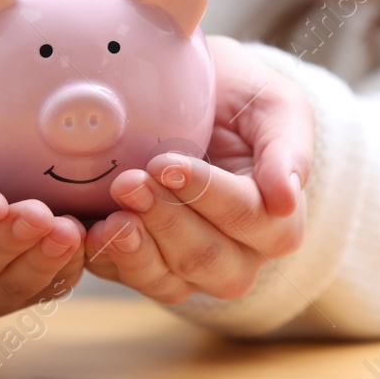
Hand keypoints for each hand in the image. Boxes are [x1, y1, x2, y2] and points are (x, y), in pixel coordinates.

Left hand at [85, 35, 312, 303]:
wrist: (198, 98)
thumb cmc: (241, 99)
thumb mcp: (275, 105)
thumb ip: (287, 149)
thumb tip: (287, 200)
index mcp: (278, 218)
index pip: (250, 218)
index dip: (207, 194)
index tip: (165, 163)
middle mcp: (242, 254)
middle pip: (211, 259)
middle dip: (167, 220)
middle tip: (128, 181)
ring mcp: (195, 269)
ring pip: (173, 280)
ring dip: (137, 247)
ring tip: (110, 210)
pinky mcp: (153, 269)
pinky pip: (135, 280)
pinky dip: (111, 259)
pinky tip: (92, 231)